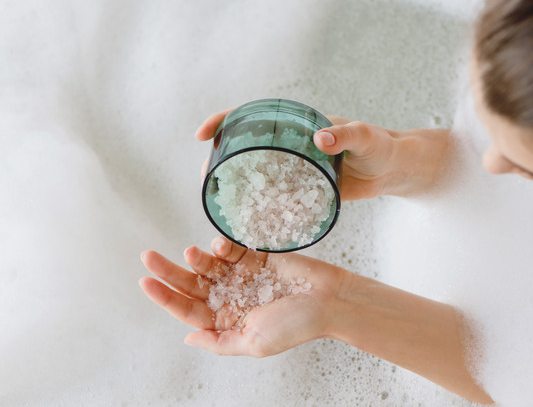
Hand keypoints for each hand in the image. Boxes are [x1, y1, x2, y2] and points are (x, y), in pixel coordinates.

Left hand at [139, 237, 349, 356]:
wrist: (329, 301)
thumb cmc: (296, 326)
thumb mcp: (253, 344)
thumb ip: (219, 342)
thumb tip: (186, 339)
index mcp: (227, 321)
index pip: (187, 309)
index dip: (165, 296)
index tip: (145, 282)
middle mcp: (231, 298)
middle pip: (191, 284)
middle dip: (169, 271)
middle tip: (148, 256)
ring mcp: (244, 277)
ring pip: (208, 266)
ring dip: (196, 259)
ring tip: (192, 253)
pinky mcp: (258, 258)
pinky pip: (232, 250)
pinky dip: (221, 247)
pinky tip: (218, 247)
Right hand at [195, 109, 398, 199]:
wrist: (394, 169)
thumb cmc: (380, 145)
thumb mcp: (364, 136)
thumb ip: (345, 136)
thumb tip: (320, 137)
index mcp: (297, 123)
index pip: (251, 115)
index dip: (223, 121)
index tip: (202, 134)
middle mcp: (290, 144)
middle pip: (244, 147)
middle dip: (220, 160)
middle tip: (206, 179)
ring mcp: (295, 167)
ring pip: (256, 174)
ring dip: (236, 186)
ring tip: (219, 202)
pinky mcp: (304, 189)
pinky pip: (276, 196)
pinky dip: (261, 206)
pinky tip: (249, 220)